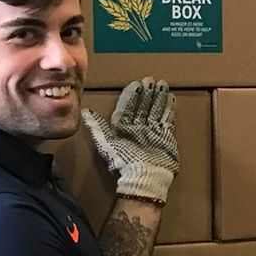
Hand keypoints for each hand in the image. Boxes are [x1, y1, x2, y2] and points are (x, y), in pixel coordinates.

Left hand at [83, 79, 177, 203]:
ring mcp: (153, 131)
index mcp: (124, 128)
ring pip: (155, 109)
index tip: (135, 83)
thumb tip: (85, 111)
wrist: (144, 176)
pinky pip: (168, 119)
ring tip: (161, 84)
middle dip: (146, 93)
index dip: (131, 95)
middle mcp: (138, 127)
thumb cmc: (123, 160)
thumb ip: (97, 127)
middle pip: (143, 106)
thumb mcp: (106, 142)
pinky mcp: (166, 136)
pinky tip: (170, 97)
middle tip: (150, 79)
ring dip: (158, 96)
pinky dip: (169, 108)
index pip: (128, 107)